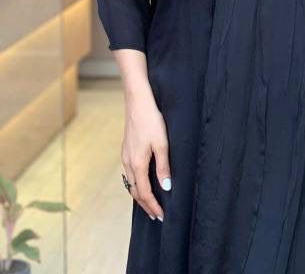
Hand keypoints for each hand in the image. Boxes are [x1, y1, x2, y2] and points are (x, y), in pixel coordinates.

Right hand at [121, 90, 171, 220]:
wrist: (137, 102)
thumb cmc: (151, 120)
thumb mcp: (161, 144)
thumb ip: (163, 166)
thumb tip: (166, 187)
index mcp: (137, 163)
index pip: (144, 192)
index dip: (153, 205)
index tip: (161, 215)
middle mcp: (128, 163)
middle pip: (135, 191)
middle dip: (145, 204)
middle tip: (156, 215)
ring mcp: (125, 156)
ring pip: (130, 183)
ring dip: (139, 195)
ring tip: (149, 203)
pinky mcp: (125, 149)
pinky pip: (129, 173)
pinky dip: (135, 183)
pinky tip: (141, 181)